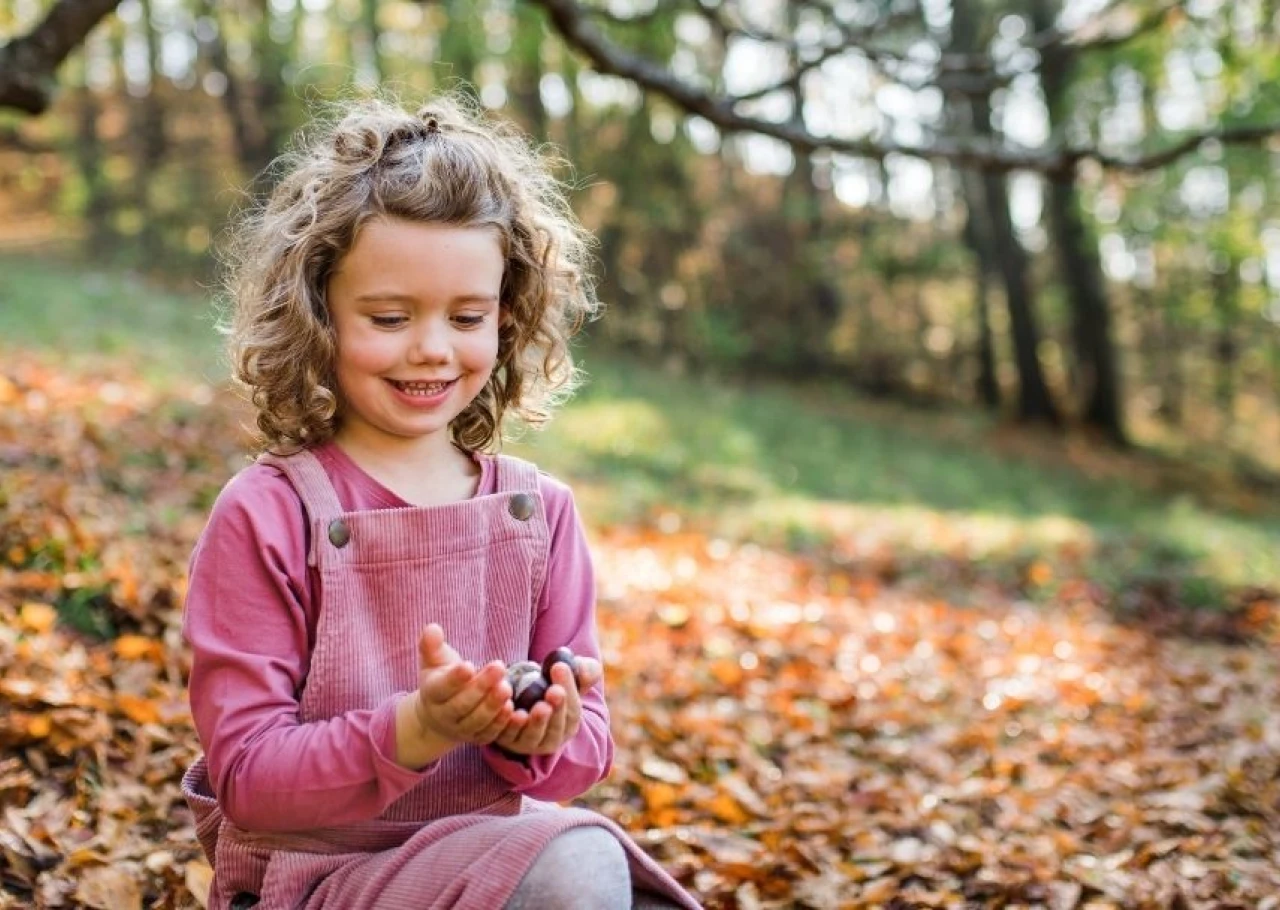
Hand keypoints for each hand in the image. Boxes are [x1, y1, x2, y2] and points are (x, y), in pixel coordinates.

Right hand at [410, 624, 513, 745]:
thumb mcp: (433, 661)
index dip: (454, 678)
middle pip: (462, 704)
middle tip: (499, 667)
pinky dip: (502, 724)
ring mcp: (461, 729)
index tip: (468, 665)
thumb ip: (432, 646)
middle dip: (481, 687)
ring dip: (493, 705)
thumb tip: (432, 628)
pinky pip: (490, 733)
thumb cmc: (440, 679)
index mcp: (432, 694)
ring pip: (477, 720)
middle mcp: (444, 715)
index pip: (441, 688)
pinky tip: (515, 710)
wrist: (439, 715)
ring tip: (507, 687)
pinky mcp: (478, 738)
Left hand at [493, 659, 594, 756]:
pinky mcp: (504, 739)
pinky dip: (510, 723)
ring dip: (537, 722)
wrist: (516, 694)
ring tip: (539, 705)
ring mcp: (526, 742)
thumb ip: (582, 672)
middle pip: (555, 728)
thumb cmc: (547, 684)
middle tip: (554, 690)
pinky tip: (510, 708)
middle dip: (557, 708)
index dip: (569, 690)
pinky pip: (507, 734)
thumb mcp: (565, 678)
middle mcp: (549, 738)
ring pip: (533, 736)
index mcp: (568, 724)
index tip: (560, 668)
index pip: (572, 711)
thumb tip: (587, 669)